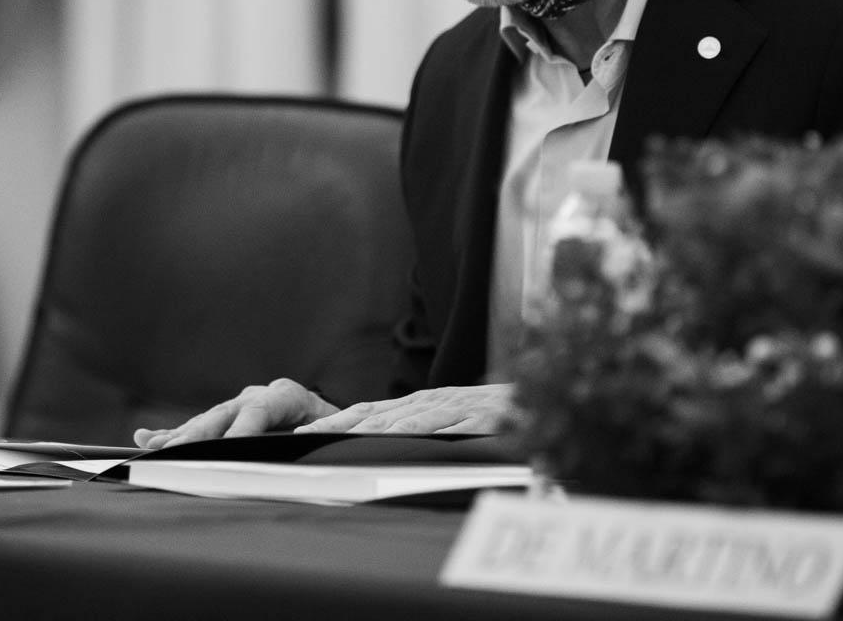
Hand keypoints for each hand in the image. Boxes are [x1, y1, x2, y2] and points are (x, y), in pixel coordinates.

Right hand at [133, 377, 334, 447]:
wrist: (338, 422)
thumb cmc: (337, 432)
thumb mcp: (336, 434)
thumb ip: (319, 437)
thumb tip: (299, 441)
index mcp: (286, 395)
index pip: (260, 410)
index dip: (243, 428)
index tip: (227, 446)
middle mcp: (258, 396)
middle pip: (225, 415)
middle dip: (199, 434)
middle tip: (177, 450)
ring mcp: (240, 407)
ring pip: (207, 422)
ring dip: (179, 436)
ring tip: (152, 445)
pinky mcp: (228, 421)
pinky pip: (198, 428)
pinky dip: (173, 434)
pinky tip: (146, 438)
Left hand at [294, 383, 514, 435]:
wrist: (540, 395)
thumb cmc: (494, 412)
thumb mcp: (450, 420)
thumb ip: (420, 431)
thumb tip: (382, 447)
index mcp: (421, 402)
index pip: (368, 412)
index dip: (334, 422)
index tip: (302, 434)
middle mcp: (431, 401)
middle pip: (376, 416)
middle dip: (337, 427)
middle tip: (305, 439)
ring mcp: (454, 408)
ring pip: (404, 422)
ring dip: (369, 434)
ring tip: (338, 446)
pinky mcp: (478, 418)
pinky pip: (445, 428)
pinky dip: (419, 436)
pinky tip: (399, 445)